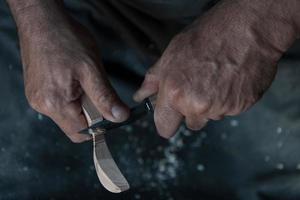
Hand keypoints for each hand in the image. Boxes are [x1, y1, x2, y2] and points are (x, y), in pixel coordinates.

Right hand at [14, 2, 128, 141]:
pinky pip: (58, 104)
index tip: (108, 111)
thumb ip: (105, 97)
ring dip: (80, 104)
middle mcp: (42, 106)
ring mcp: (37, 98)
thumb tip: (120, 117)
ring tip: (82, 80)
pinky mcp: (36, 91)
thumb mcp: (92, 69)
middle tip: (94, 90)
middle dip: (90, 114)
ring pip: (67, 115)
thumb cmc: (66, 40)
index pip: (81, 132)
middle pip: (74, 126)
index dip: (99, 126)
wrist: (42, 20)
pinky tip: (72, 79)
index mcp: (56, 104)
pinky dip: (70, 97)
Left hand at [134, 0, 298, 137]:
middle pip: (191, 124)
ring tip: (217, 79)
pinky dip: (229, 100)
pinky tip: (230, 80)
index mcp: (175, 94)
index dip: (166, 122)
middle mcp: (196, 105)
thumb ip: (153, 80)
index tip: (170, 116)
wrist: (246, 29)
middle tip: (198, 86)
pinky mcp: (241, 107)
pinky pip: (230, 110)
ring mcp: (221, 108)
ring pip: (212, 116)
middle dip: (192, 111)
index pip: (164, 127)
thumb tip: (140, 96)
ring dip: (212, 104)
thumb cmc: (207, 37)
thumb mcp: (171, 54)